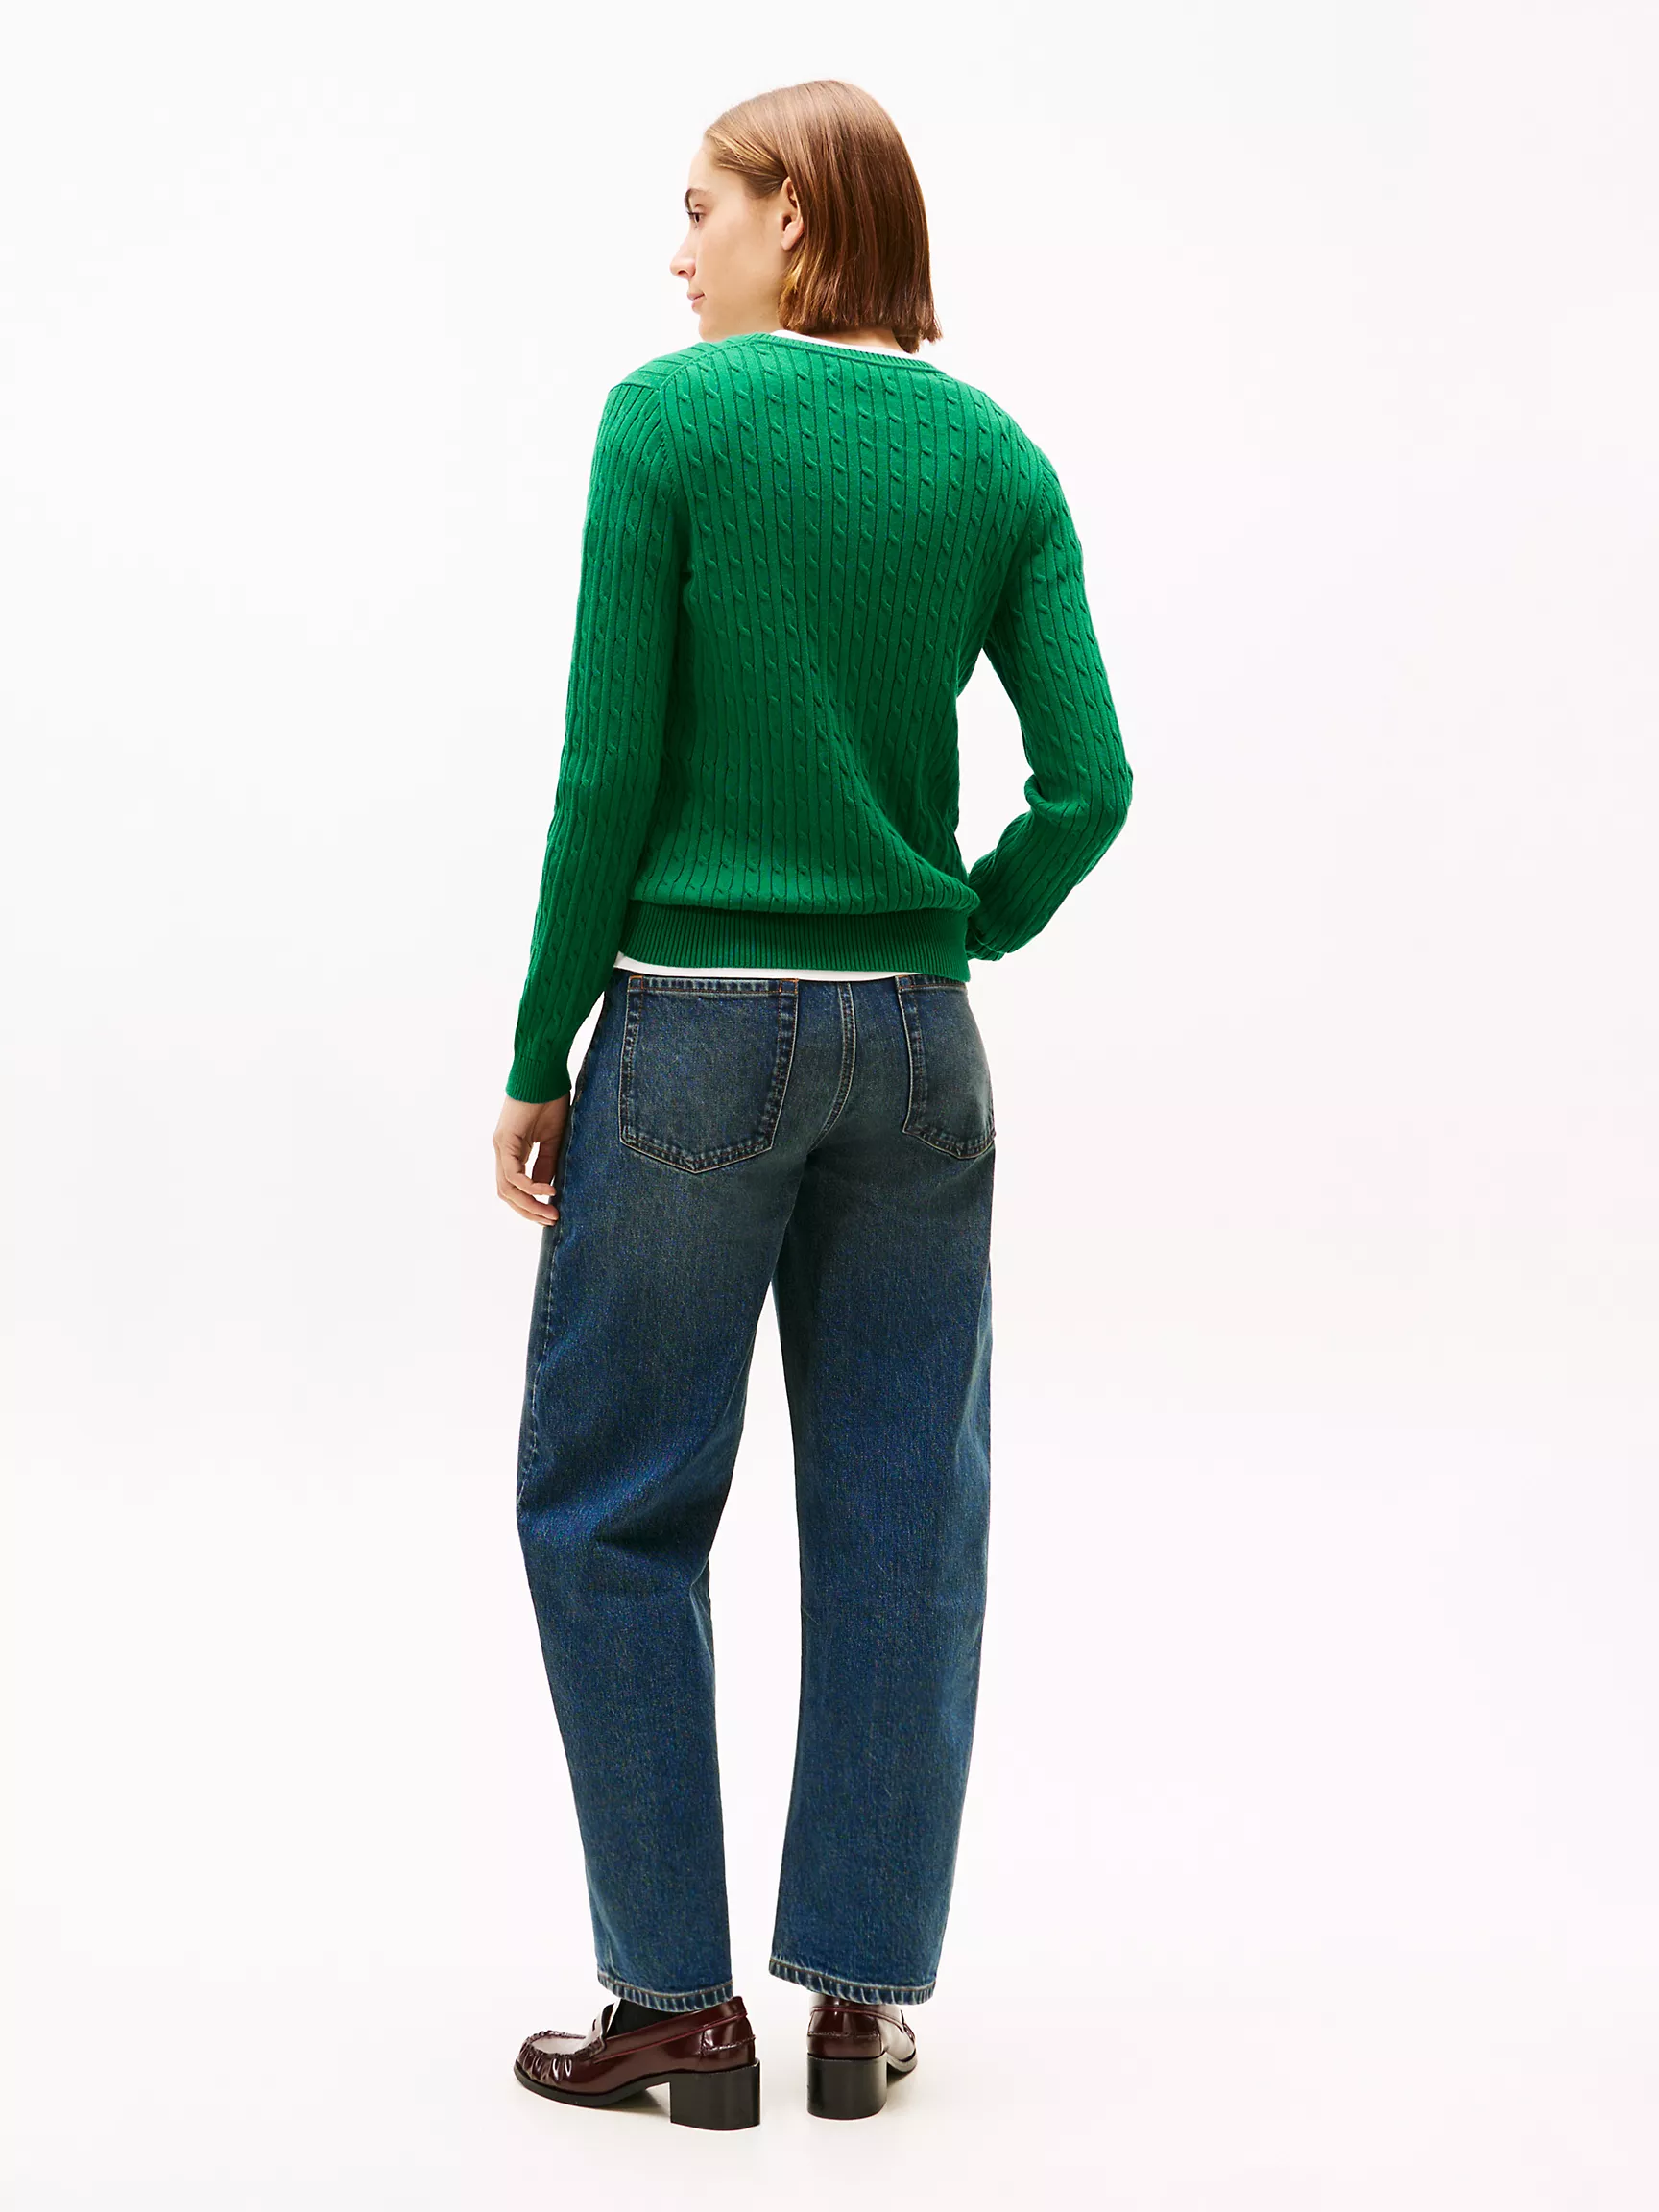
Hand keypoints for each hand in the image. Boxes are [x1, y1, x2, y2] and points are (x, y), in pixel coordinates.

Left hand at [495, 1091, 569, 1225]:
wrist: (544, 1074)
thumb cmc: (551, 1099)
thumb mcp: (553, 1139)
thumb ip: (547, 1163)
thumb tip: (545, 1190)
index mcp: (512, 1150)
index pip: (514, 1187)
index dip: (530, 1203)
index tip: (551, 1214)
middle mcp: (502, 1150)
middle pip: (507, 1193)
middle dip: (529, 1210)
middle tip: (551, 1221)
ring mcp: (501, 1146)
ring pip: (507, 1188)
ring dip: (529, 1204)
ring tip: (551, 1213)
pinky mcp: (505, 1141)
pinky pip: (513, 1174)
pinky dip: (530, 1186)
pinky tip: (547, 1191)